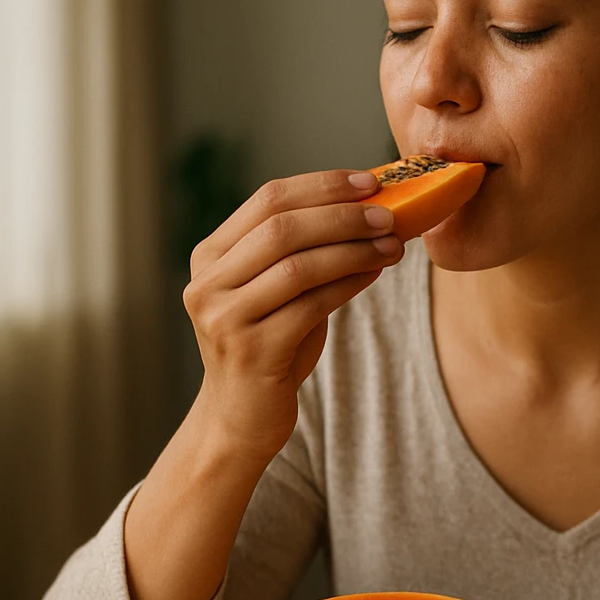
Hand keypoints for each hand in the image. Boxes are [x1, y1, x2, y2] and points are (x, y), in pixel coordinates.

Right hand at [183, 169, 403, 459]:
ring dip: (353, 249)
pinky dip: (349, 283)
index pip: (267, 199)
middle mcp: (208, 283)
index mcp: (210, 256)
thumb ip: (302, 250)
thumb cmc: (270, 345)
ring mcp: (224, 318)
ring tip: (392, 243)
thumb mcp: (277, 290)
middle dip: (342, 216)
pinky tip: (375, 274)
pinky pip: (311, 305)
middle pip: (281, 228)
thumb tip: (369, 207)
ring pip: (297, 265)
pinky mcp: (251, 351)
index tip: (370, 181)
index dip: (322, 186)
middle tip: (390, 213)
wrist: (241, 417)